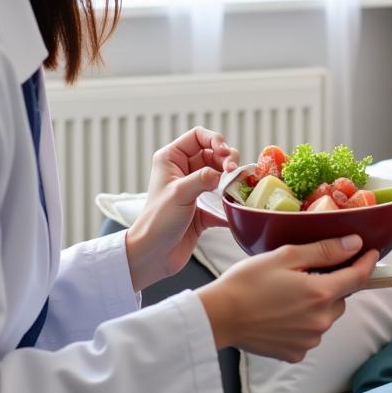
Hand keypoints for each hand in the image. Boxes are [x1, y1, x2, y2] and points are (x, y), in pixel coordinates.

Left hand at [125, 127, 239, 290]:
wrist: (153, 256)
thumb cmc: (157, 221)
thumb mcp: (179, 193)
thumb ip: (203, 178)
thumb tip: (225, 173)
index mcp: (172, 159)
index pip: (198, 136)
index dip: (215, 140)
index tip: (226, 154)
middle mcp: (184, 170)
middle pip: (214, 153)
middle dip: (227, 159)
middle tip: (234, 171)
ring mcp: (195, 188)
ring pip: (221, 173)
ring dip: (232, 178)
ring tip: (237, 186)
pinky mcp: (203, 206)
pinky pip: (223, 196)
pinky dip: (231, 199)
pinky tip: (237, 204)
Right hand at [198, 236, 379, 360]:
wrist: (218, 316)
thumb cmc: (248, 282)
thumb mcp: (287, 256)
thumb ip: (324, 251)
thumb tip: (354, 244)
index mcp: (321, 294)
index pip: (357, 277)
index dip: (367, 262)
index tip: (371, 251)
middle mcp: (320, 321)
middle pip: (341, 297)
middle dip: (332, 283)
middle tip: (307, 271)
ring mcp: (309, 340)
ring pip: (326, 315)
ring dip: (318, 303)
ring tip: (288, 293)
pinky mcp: (295, 353)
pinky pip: (310, 333)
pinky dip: (304, 321)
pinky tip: (282, 312)